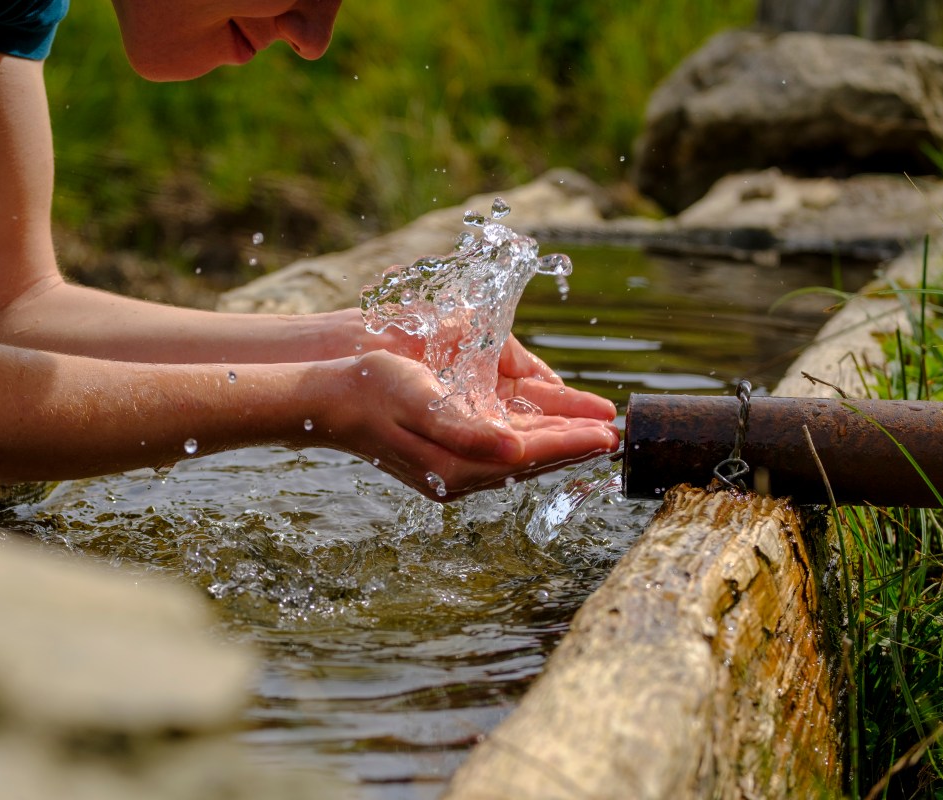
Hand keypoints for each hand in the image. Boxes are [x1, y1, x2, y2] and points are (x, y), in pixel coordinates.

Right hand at [316, 351, 618, 501]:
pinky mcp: (446, 453)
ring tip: (592, 431)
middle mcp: (460, 470)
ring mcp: (453, 465)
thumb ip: (469, 429)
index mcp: (457, 463)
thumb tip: (517, 448)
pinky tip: (544, 429)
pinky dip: (530, 438)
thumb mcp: (421, 401)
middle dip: (573, 444)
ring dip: (557, 441)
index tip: (607, 435)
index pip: (530, 453)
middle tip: (615, 435)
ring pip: (520, 454)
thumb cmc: (372, 390)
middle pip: (532, 457)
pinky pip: (500, 449)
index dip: (571, 442)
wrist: (328, 396)